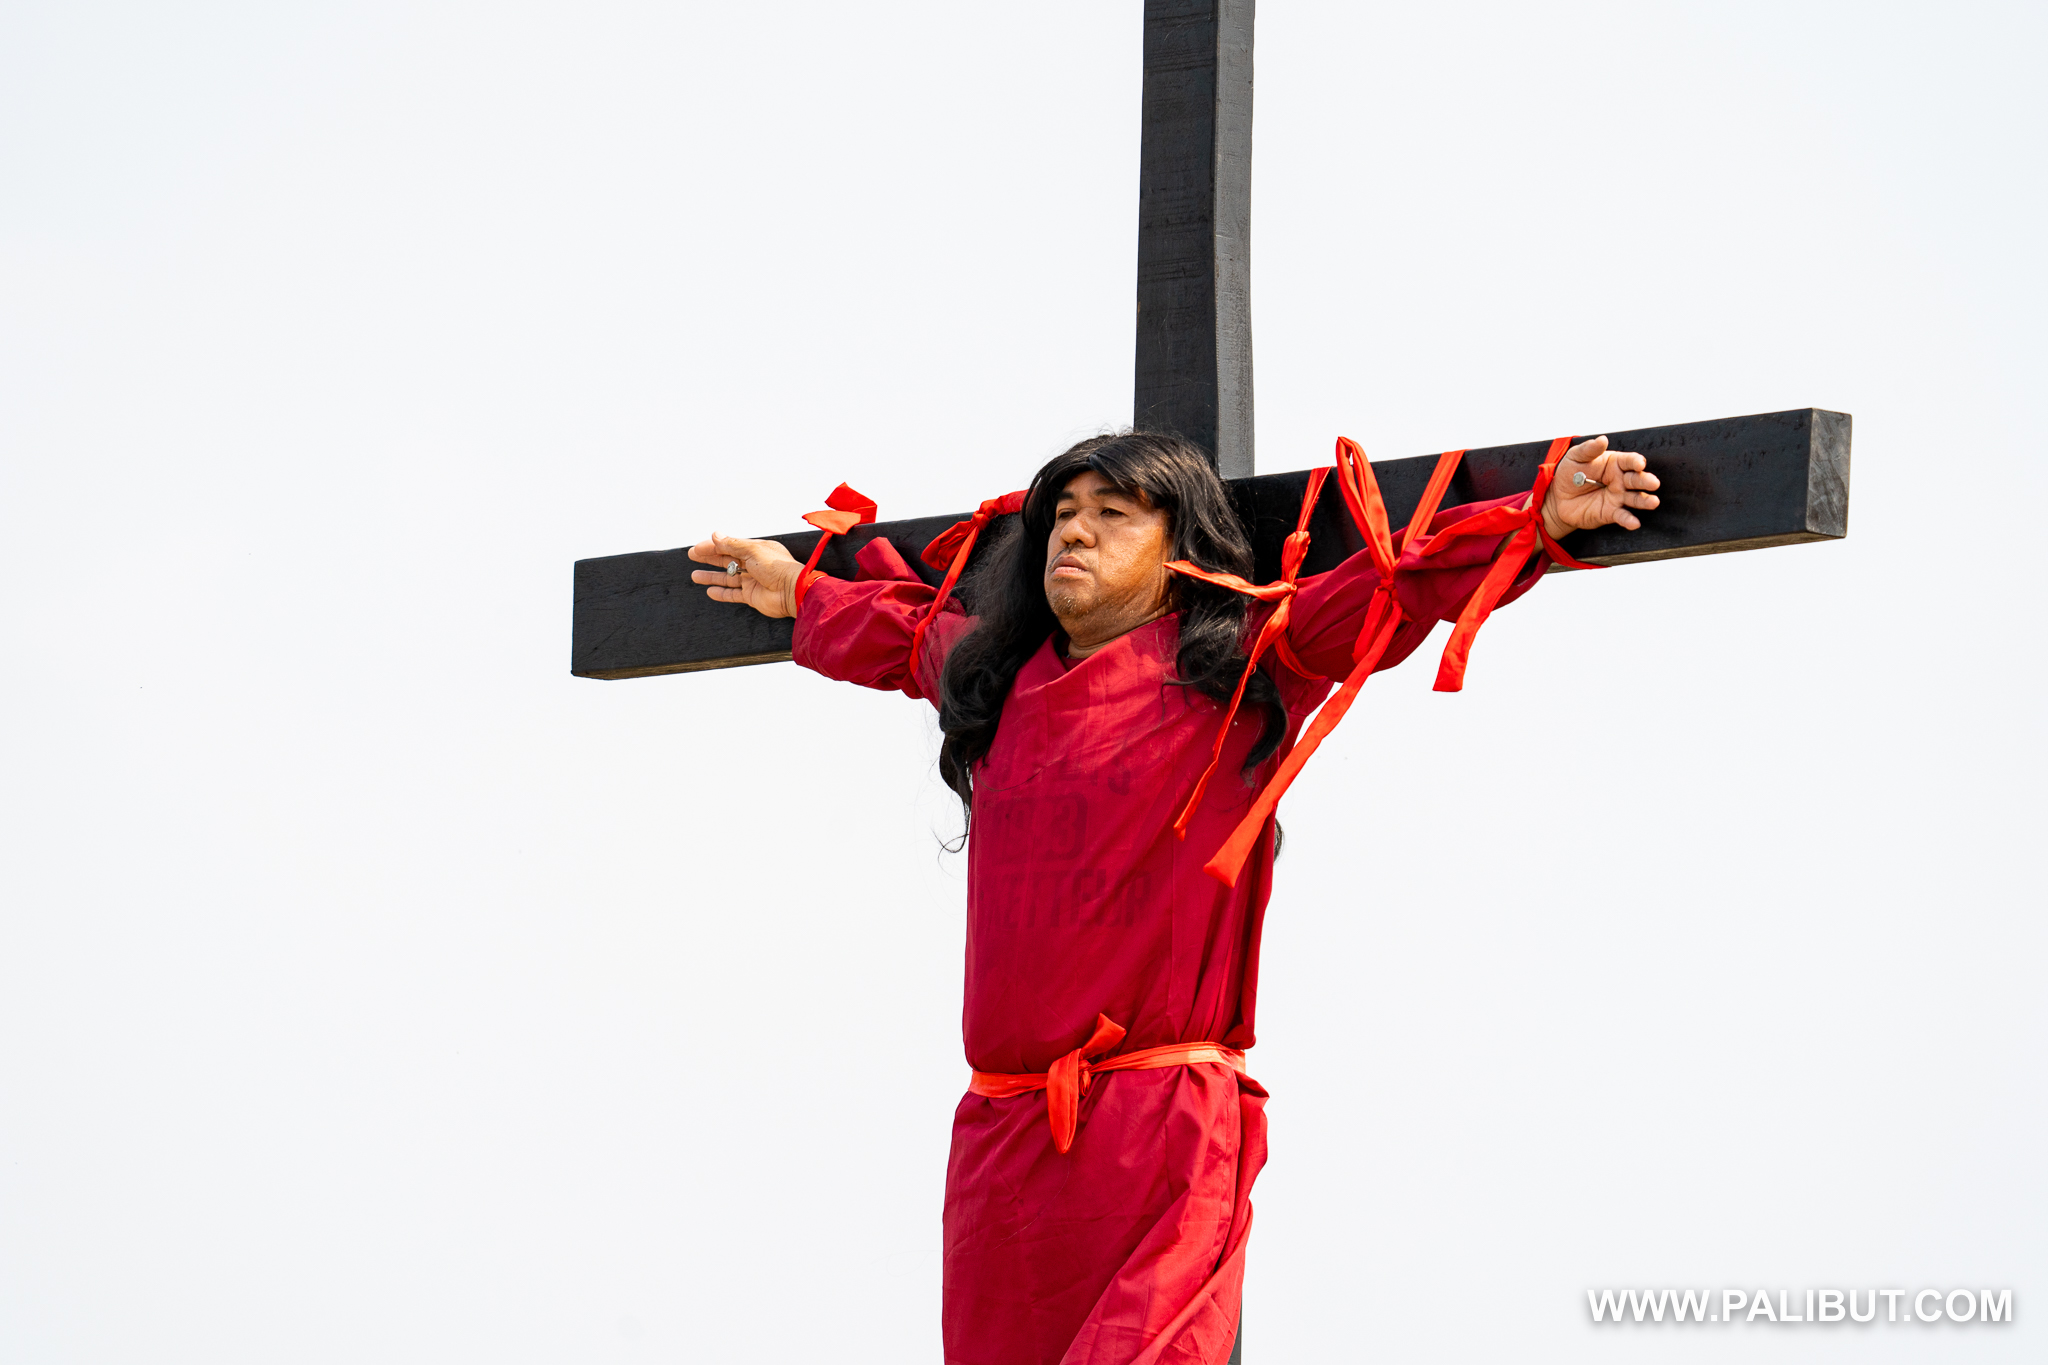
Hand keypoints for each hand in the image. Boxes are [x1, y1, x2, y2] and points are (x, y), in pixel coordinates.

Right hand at [688, 532, 802, 617]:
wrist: (791, 591)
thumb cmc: (778, 568)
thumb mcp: (753, 550)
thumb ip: (732, 544)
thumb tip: (715, 535)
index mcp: (756, 550)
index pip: (730, 546)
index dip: (713, 547)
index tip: (697, 548)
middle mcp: (754, 565)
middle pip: (727, 560)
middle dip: (709, 558)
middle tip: (693, 556)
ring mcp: (752, 581)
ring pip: (727, 578)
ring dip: (711, 576)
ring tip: (695, 576)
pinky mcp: (752, 596)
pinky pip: (733, 594)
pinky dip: (721, 593)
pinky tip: (710, 591)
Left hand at [1537, 436, 1660, 539]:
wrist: (1558, 498)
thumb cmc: (1570, 473)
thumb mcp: (1576, 458)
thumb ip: (1589, 449)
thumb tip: (1602, 439)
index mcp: (1615, 463)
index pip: (1629, 461)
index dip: (1636, 461)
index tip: (1639, 463)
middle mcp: (1621, 480)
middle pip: (1636, 480)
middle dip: (1646, 481)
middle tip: (1653, 483)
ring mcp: (1618, 498)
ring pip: (1635, 499)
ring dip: (1645, 501)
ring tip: (1653, 502)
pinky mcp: (1611, 513)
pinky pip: (1622, 516)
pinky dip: (1629, 520)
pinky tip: (1634, 523)